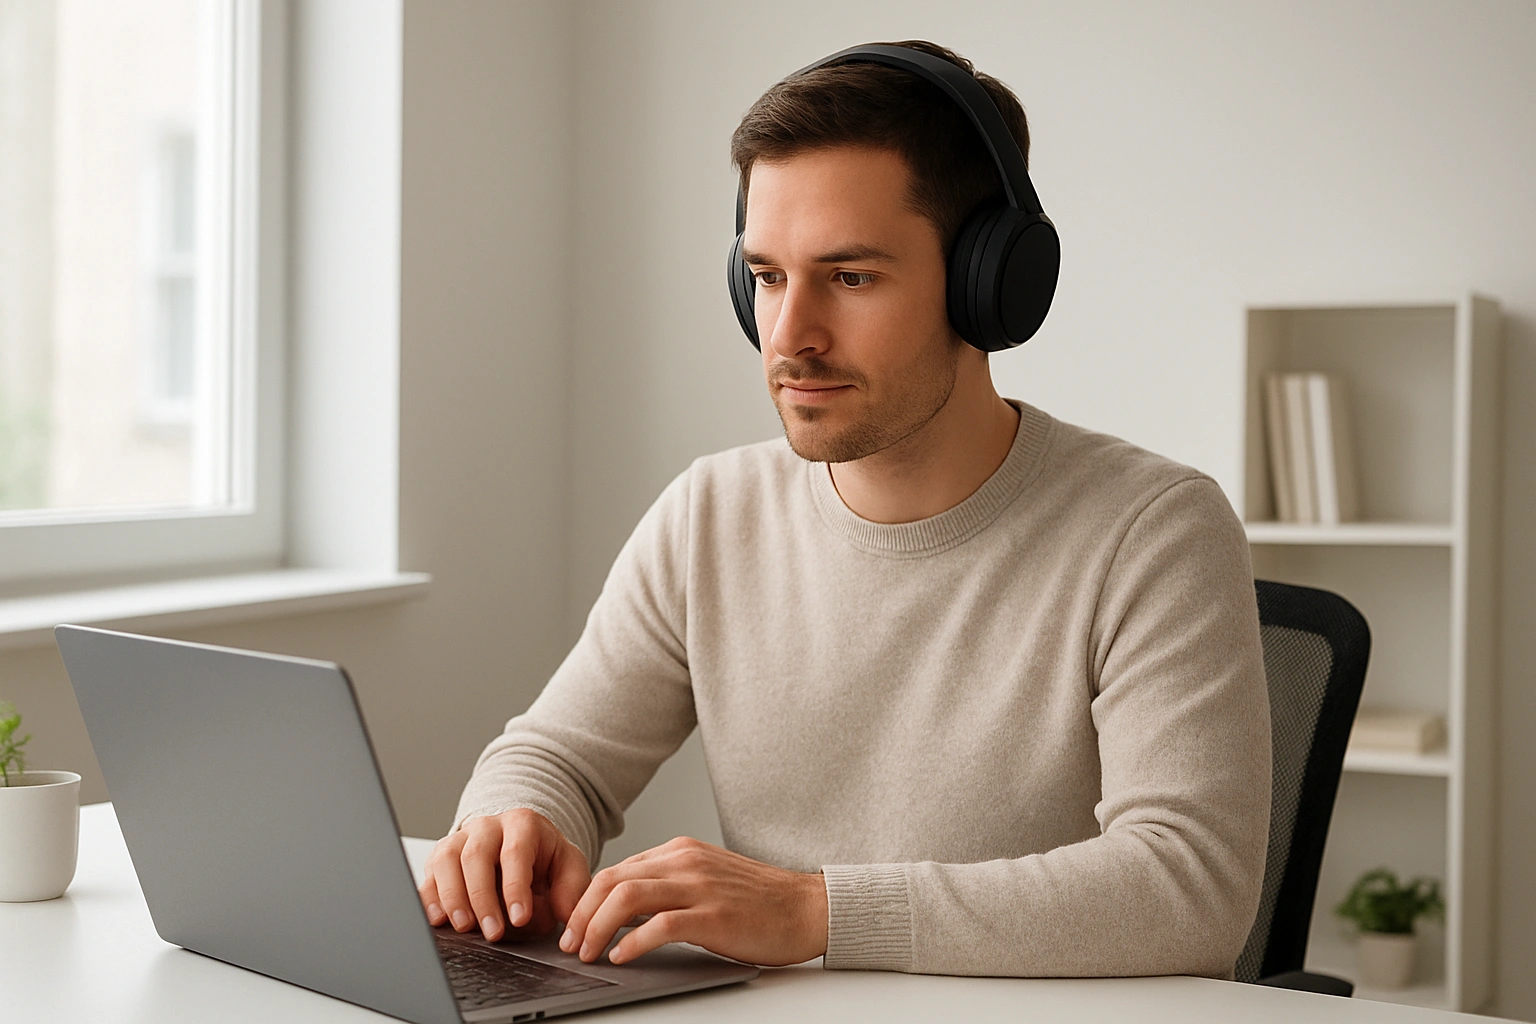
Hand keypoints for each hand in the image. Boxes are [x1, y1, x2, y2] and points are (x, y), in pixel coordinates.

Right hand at [418, 809, 589, 942]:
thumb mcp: (569, 868)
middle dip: (483, 897)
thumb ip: (572, 890)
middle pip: (476, 856)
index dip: (516, 887)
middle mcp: (488, 827)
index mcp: (523, 824)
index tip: (520, 917)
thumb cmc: (544, 859)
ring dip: (453, 897)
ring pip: (446, 860)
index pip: (516, 852)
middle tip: (492, 931)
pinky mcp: (440, 857)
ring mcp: (461, 839)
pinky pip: (428, 875)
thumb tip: (567, 916)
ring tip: (465, 927)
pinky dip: (430, 898)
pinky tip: (439, 919)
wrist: (521, 846)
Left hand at [558, 836, 827, 966]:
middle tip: (571, 943)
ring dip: (597, 927)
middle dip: (581, 914)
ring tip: (588, 953)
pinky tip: (622, 957)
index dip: (586, 899)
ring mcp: (699, 886)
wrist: (808, 907)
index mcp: (681, 851)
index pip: (617, 869)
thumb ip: (669, 885)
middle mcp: (685, 862)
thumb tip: (624, 910)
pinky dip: (631, 942)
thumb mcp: (707, 880)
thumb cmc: (760, 901)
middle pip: (612, 879)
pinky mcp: (713, 915)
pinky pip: (659, 925)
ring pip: (627, 897)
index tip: (574, 926)